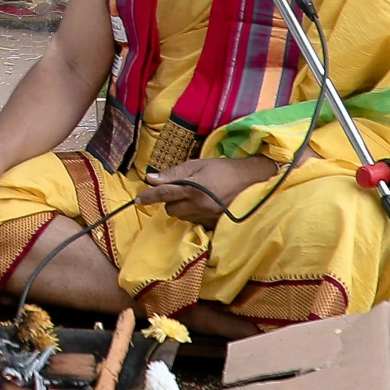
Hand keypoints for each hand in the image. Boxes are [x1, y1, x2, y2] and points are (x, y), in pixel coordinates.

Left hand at [138, 155, 282, 226]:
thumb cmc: (223, 169)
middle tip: (180, 191)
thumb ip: (174, 173)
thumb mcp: (197, 165)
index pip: (163, 194)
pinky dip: (194, 215)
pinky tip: (203, 206)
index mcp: (191, 188)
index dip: (148, 197)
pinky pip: (195, 223)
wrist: (252, 180)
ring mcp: (207, 216)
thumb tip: (151, 179)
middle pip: (170, 209)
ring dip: (182, 208)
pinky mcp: (215, 224)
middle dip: (170, 201)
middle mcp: (197, 205)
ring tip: (195, 196)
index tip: (137, 200)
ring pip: (182, 217)